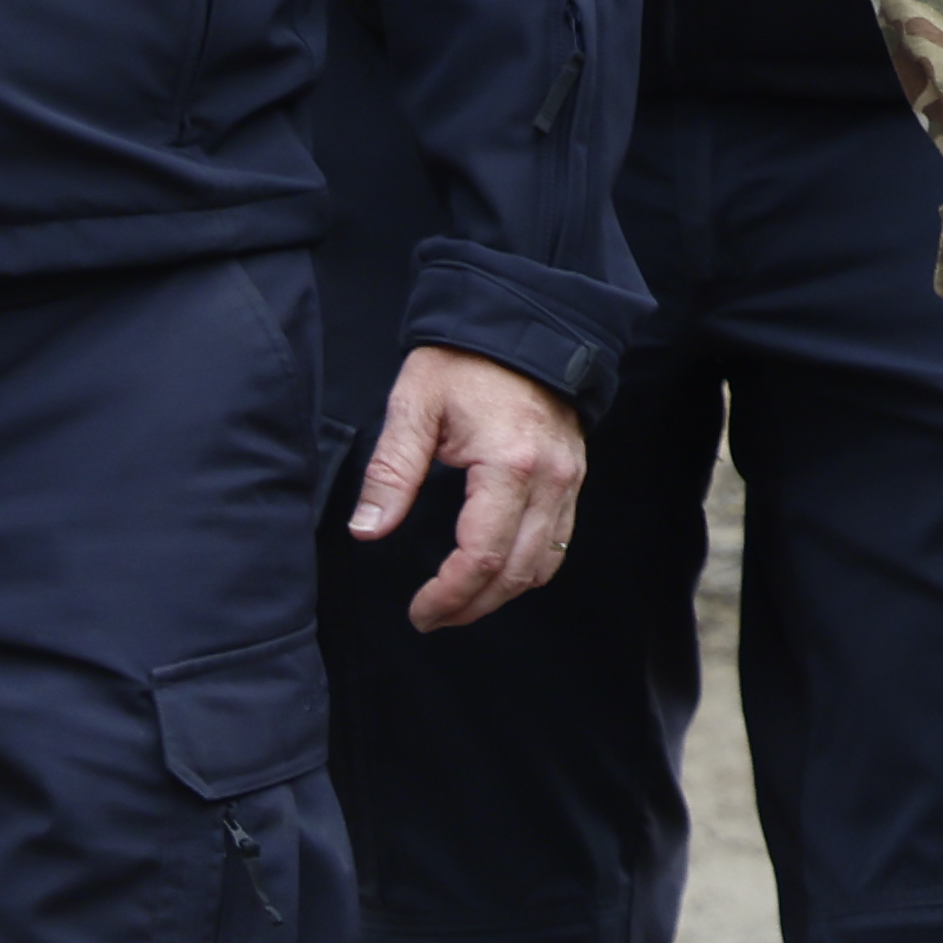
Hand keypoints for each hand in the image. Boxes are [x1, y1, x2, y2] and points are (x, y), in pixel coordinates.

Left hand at [353, 347, 589, 631]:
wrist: (522, 325)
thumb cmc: (464, 362)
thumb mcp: (413, 408)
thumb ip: (391, 472)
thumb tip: (368, 531)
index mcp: (508, 464)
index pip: (481, 555)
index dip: (448, 594)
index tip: (419, 612)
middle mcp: (549, 478)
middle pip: (517, 571)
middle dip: (473, 605)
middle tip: (431, 618)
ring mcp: (569, 479)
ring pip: (544, 564)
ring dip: (502, 593)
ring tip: (459, 601)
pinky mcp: (574, 477)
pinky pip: (559, 541)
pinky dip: (527, 568)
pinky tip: (493, 569)